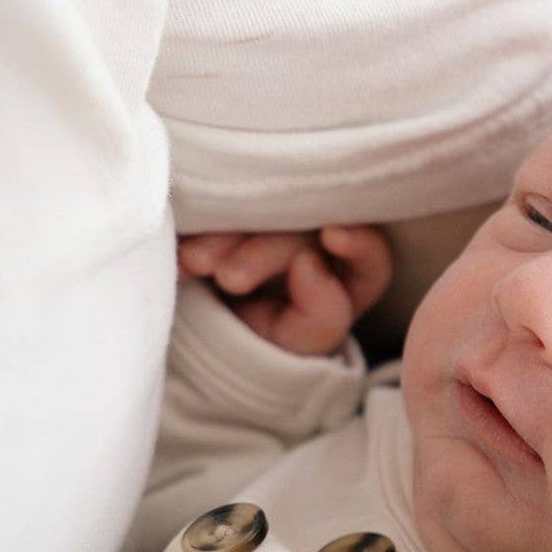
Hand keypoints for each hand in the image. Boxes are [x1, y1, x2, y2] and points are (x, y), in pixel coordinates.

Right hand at [177, 226, 393, 356]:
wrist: (198, 341)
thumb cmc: (258, 350)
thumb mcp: (293, 346)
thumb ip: (321, 318)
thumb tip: (312, 262)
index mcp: (344, 278)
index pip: (371, 257)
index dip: (360, 242)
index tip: (334, 235)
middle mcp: (312, 242)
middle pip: (303, 229)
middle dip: (264, 252)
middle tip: (230, 279)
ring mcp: (267, 221)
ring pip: (257, 209)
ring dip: (223, 233)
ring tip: (195, 264)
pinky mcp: (226, 209)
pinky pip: (214, 202)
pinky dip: (195, 225)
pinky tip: (181, 253)